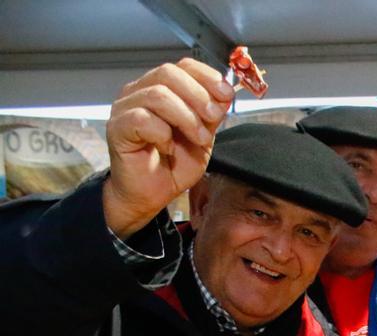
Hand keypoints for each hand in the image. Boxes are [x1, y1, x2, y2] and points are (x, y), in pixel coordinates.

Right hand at [103, 59, 233, 238]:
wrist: (151, 194)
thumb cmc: (173, 164)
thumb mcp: (202, 136)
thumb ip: (211, 115)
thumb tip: (225, 93)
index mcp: (160, 88)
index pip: (182, 66)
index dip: (207, 76)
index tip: (226, 95)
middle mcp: (139, 92)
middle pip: (168, 74)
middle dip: (199, 96)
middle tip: (213, 119)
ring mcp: (125, 108)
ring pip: (158, 95)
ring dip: (186, 118)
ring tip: (198, 139)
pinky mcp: (116, 128)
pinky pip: (142, 119)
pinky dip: (162, 134)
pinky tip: (168, 147)